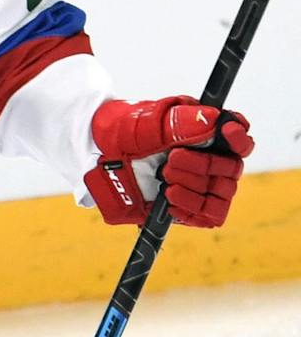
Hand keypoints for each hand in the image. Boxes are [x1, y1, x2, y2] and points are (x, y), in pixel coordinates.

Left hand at [85, 96, 252, 227]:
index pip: (239, 139)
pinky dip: (192, 210)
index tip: (226, 133)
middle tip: (169, 162)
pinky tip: (170, 200)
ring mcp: (199, 183)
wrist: (96, 154)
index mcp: (204, 133)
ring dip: (194, 189)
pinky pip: (209, 216)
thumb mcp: (146, 121)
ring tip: (165, 181)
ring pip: (221, 194)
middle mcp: (208, 158)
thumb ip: (180, 121)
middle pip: (230, 169)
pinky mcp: (188, 206)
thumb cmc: (122, 131)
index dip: (239, 138)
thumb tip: (215, 120)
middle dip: (202, 166)